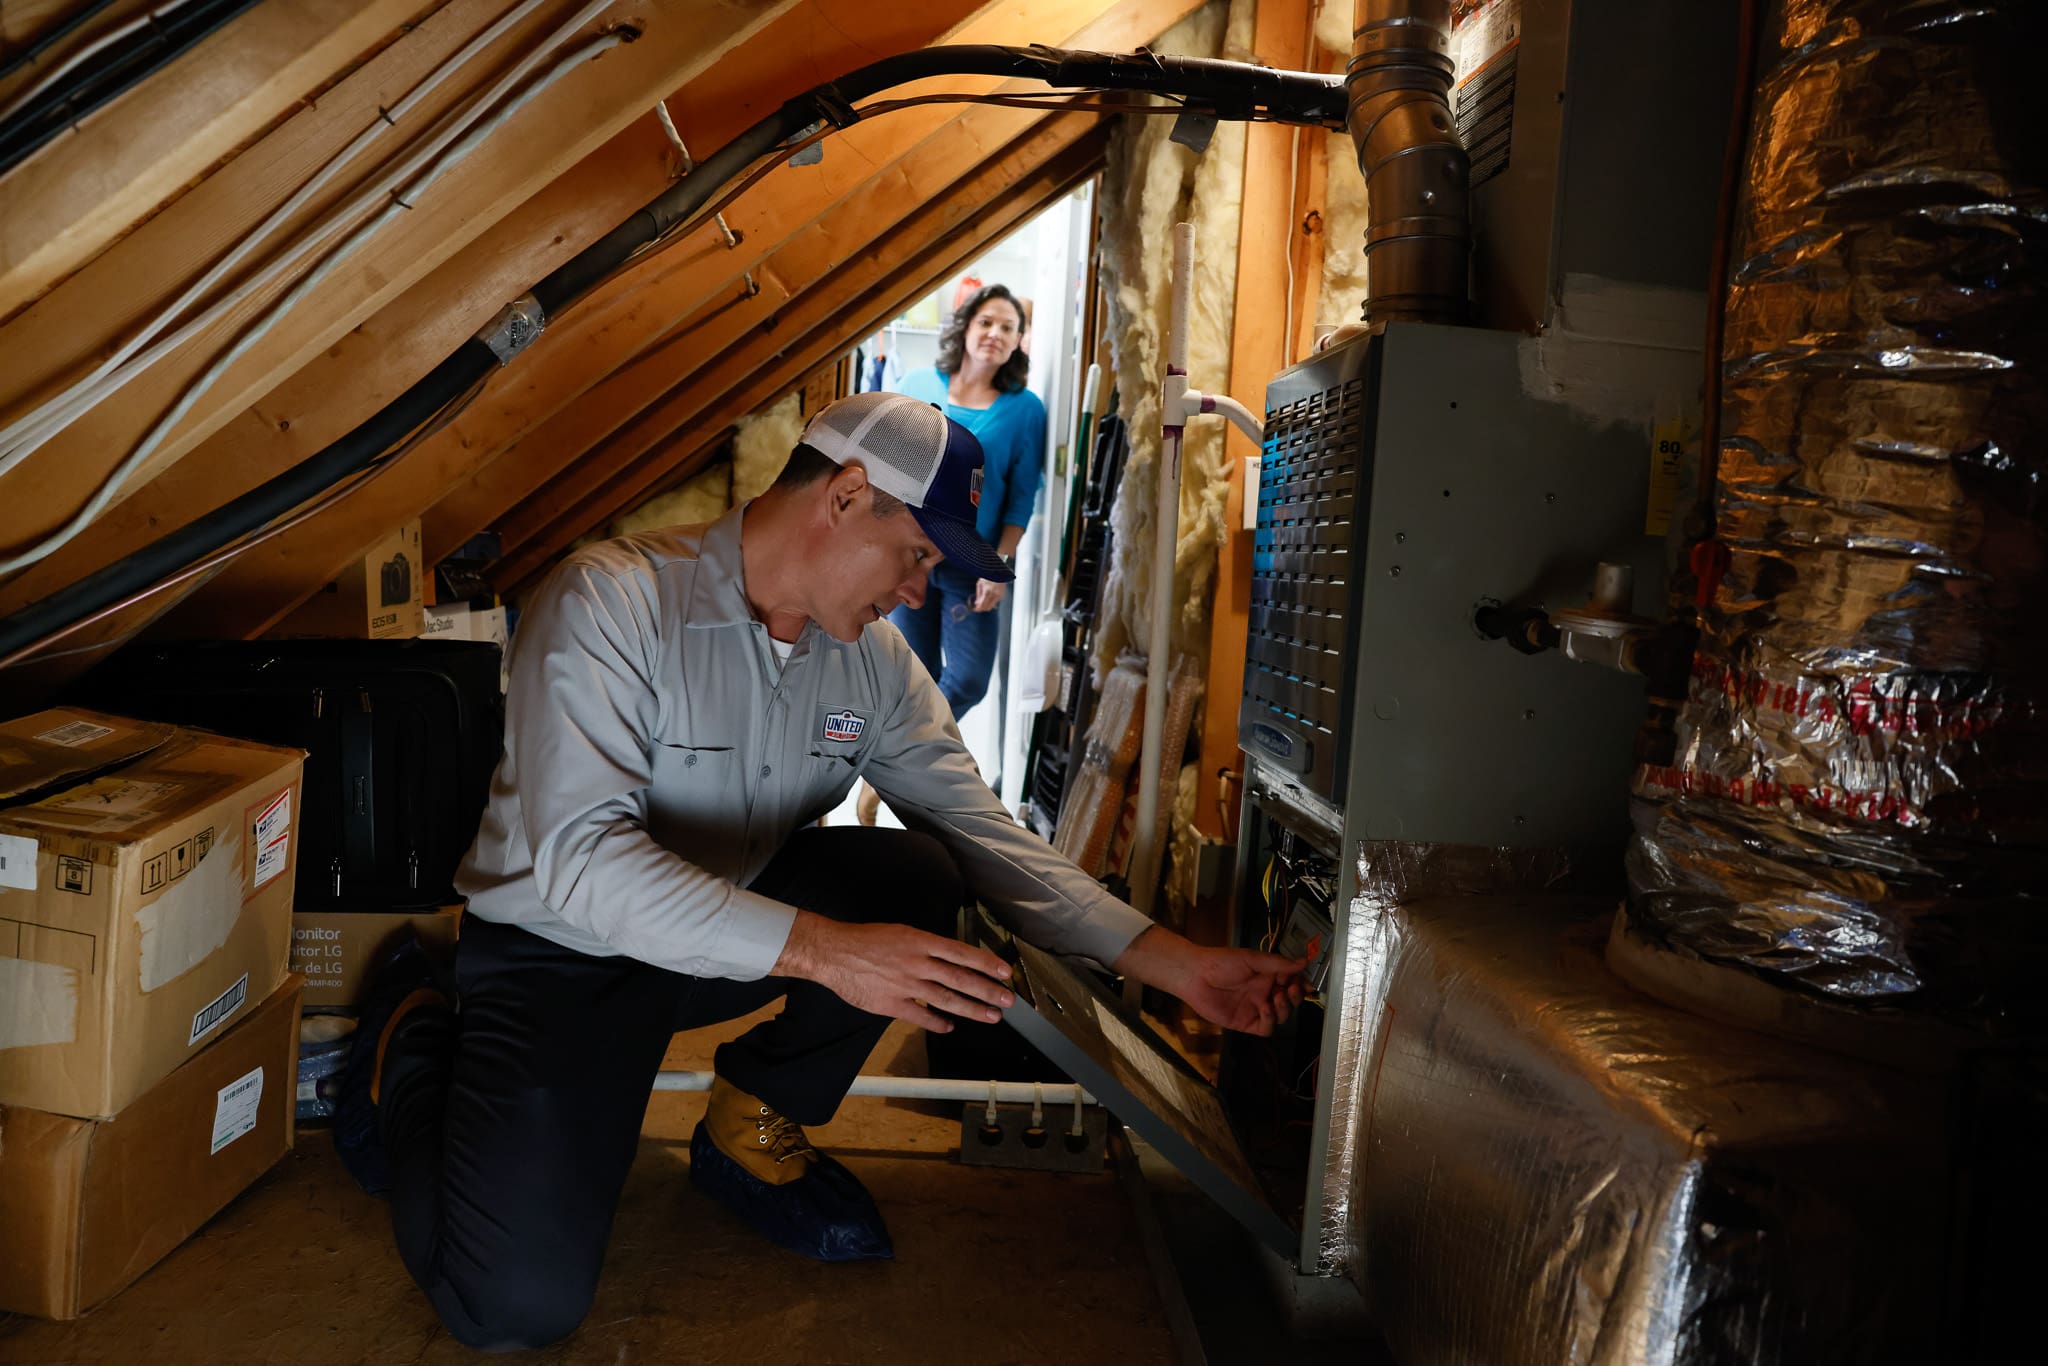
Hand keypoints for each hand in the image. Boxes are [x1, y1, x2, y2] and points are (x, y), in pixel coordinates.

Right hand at [773, 911, 1014, 1032]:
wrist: (834, 953)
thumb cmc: (866, 939)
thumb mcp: (901, 932)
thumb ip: (926, 946)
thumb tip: (949, 956)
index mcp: (921, 942)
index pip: (962, 953)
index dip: (986, 963)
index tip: (1005, 972)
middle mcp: (918, 963)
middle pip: (960, 979)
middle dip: (987, 991)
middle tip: (1007, 1000)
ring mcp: (906, 985)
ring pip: (946, 999)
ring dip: (972, 1009)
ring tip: (991, 1016)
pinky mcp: (891, 1004)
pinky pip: (920, 1016)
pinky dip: (938, 1023)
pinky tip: (950, 1027)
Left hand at [972, 578, 1007, 612]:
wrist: (999, 572)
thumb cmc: (988, 577)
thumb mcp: (980, 584)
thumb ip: (978, 595)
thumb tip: (976, 603)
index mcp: (987, 591)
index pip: (982, 605)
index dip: (978, 609)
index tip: (975, 609)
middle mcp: (994, 595)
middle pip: (987, 608)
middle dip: (982, 609)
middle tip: (977, 607)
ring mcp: (999, 596)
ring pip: (991, 606)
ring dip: (986, 606)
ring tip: (982, 602)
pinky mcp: (1001, 596)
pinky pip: (995, 602)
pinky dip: (990, 602)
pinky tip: (988, 597)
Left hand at [1113, 926, 1306, 1036]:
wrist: (1196, 976)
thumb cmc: (1221, 962)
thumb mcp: (1252, 959)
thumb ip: (1278, 963)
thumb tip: (1303, 962)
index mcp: (1267, 975)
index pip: (1292, 981)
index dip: (1302, 983)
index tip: (1308, 983)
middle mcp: (1264, 992)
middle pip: (1290, 1000)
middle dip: (1296, 996)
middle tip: (1291, 989)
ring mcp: (1255, 1008)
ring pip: (1282, 1015)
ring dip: (1285, 1008)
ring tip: (1277, 997)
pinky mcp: (1246, 1022)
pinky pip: (1266, 1028)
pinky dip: (1270, 1020)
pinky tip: (1265, 1008)